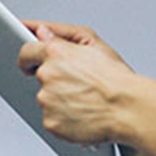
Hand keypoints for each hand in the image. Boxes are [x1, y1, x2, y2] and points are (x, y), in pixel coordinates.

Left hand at [18, 21, 136, 144]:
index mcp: (56, 53)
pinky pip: (52, 120)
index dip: (28, 58)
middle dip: (56, 81)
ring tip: (86, 102)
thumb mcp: (95, 45)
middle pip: (41, 78)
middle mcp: (47, 75)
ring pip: (47, 100)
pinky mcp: (51, 122)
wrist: (128, 109)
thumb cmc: (117, 79)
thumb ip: (62, 36)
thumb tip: (42, 33)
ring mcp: (47, 100)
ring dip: (61, 101)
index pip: (27, 51)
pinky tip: (83, 115)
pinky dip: (65, 119)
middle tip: (79, 86)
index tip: (28, 64)